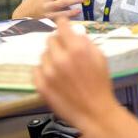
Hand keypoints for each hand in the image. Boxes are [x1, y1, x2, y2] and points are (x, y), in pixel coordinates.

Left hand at [34, 18, 120, 137]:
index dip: (63, 24)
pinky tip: (53, 76)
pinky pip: (36, 70)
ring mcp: (49, 72)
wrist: (95, 112)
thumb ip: (86, 42)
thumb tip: (75, 33)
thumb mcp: (100, 58)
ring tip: (61, 68)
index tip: (63, 26)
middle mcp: (60, 57)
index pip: (61, 26)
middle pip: (51, 39)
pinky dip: (43, 70)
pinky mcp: (41, 86)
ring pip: (43, 55)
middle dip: (58, 42)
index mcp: (77, 48)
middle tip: (65, 51)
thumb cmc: (101, 84)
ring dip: (51, 57)